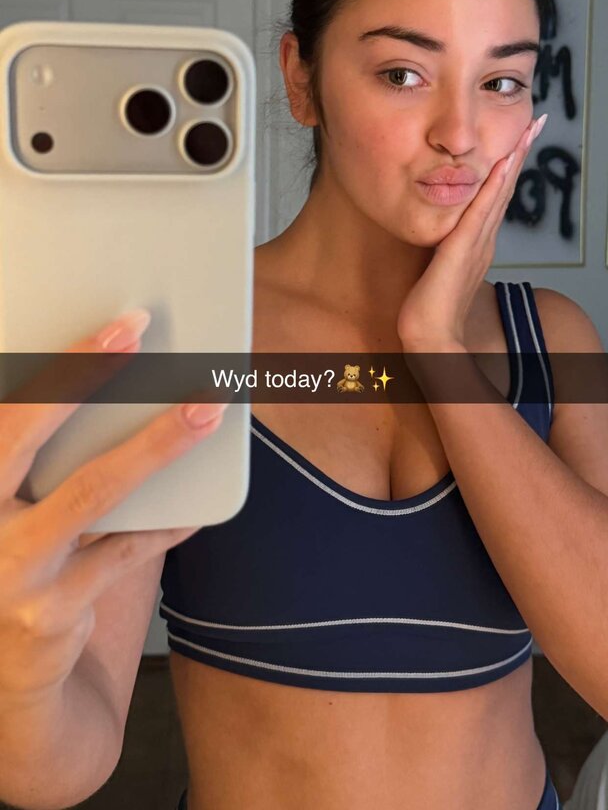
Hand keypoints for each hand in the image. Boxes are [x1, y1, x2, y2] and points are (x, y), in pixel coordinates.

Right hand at [0, 312, 226, 709]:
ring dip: (154, 446)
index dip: (57, 364)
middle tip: (139, 331)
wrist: (4, 672)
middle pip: (24, 434)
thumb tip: (109, 378)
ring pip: (91, 492)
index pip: (3, 410)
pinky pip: (125, 551)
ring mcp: (7, 570)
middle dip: (83, 375)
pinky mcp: (50, 611)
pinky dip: (165, 522)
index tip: (113, 326)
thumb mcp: (7, 501)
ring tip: (204, 410)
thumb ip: (33, 456)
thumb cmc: (13, 559)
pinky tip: (197, 502)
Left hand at [396, 113, 547, 351]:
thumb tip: (437, 236)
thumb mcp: (437, 268)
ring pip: (500, 193)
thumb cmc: (427, 309)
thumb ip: (442, 250)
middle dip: (520, 154)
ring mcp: (477, 244)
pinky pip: (482, 210)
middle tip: (536, 123)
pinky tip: (502, 163)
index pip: (496, 197)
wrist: (429, 337)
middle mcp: (484, 240)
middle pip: (506, 188)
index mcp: (477, 243)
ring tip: (528, 131)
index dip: (508, 167)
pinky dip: (494, 185)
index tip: (518, 140)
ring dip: (514, 160)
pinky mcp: (464, 248)